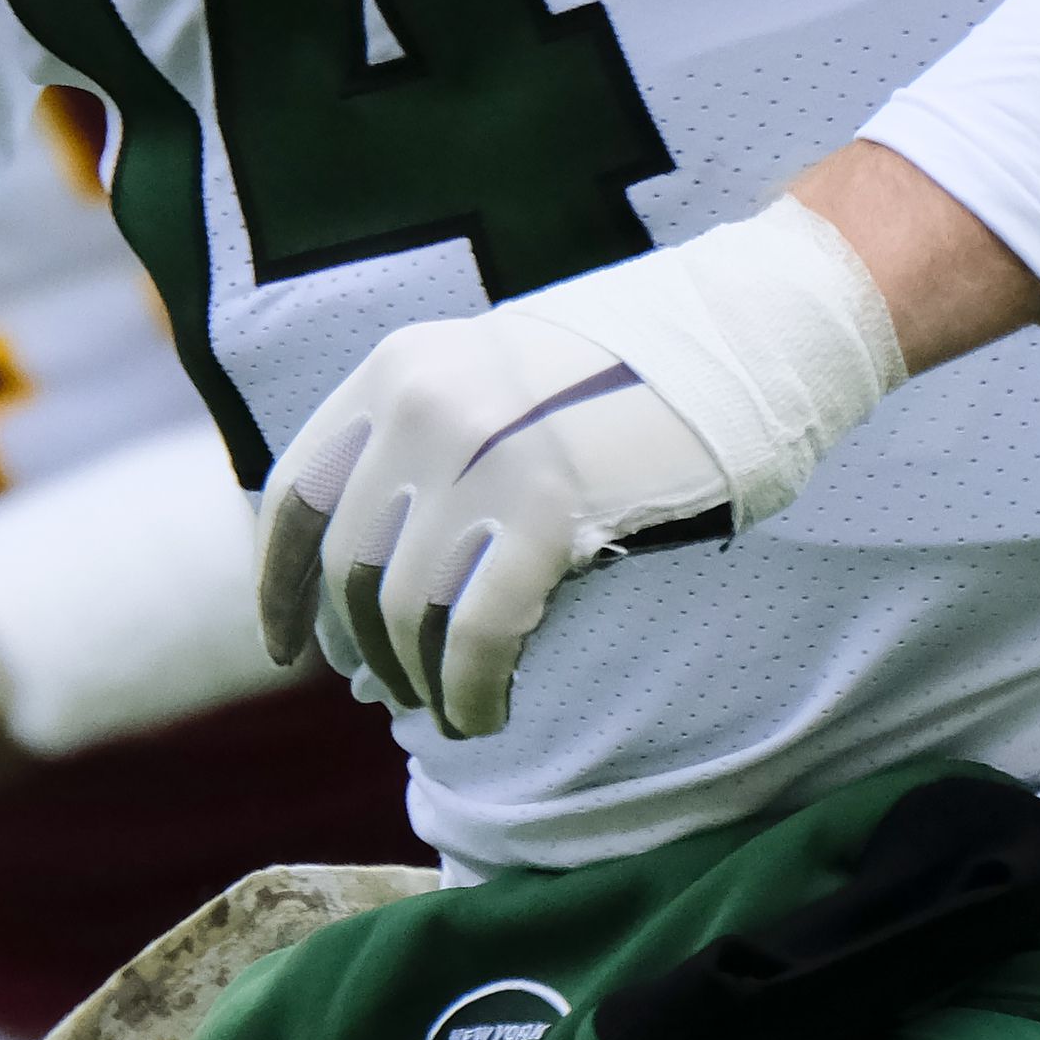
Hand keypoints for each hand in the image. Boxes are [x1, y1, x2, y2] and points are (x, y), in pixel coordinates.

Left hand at [258, 201, 905, 740]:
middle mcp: (424, 404)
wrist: (758, 326)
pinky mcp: (551, 507)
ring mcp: (485, 453)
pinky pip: (478, 632)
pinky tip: (487, 711)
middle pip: (351, 566)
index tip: (287, 649)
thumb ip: (430, 440)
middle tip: (397, 691)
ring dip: (420, 681)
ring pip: (406, 610)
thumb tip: (374, 567)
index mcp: (399, 367)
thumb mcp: (497, 374)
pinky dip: (471, 688)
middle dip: (366, 647)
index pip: (297, 493)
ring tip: (451, 712)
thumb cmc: (636, 368)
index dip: (281, 585)